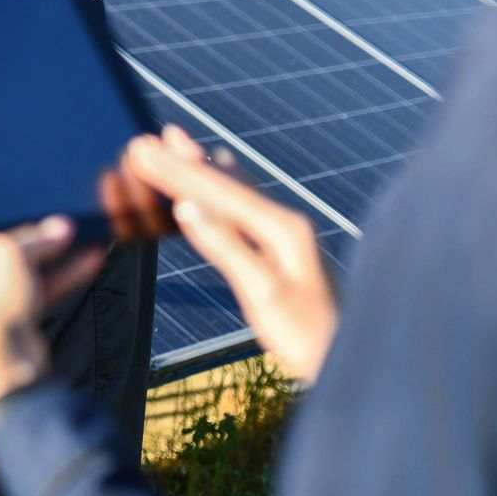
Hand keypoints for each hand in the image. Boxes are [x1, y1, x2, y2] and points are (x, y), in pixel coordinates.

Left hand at [0, 218, 106, 423]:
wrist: (2, 377)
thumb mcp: (5, 255)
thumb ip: (32, 238)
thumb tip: (59, 229)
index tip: (25, 199)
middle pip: (1, 246)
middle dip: (34, 232)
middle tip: (60, 214)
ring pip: (25, 267)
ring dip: (55, 251)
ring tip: (84, 230)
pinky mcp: (14, 321)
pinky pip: (41, 289)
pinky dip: (64, 275)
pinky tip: (91, 258)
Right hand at [125, 127, 337, 381]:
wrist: (356, 356)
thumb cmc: (308, 336)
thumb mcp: (263, 294)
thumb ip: (225, 247)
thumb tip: (186, 208)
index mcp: (280, 228)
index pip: (215, 191)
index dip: (175, 171)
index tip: (140, 149)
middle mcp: (285, 221)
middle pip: (224, 184)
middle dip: (181, 162)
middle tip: (143, 142)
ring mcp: (288, 231)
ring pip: (234, 188)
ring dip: (201, 166)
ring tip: (179, 140)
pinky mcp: (285, 245)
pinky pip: (245, 201)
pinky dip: (226, 180)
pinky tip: (227, 168)